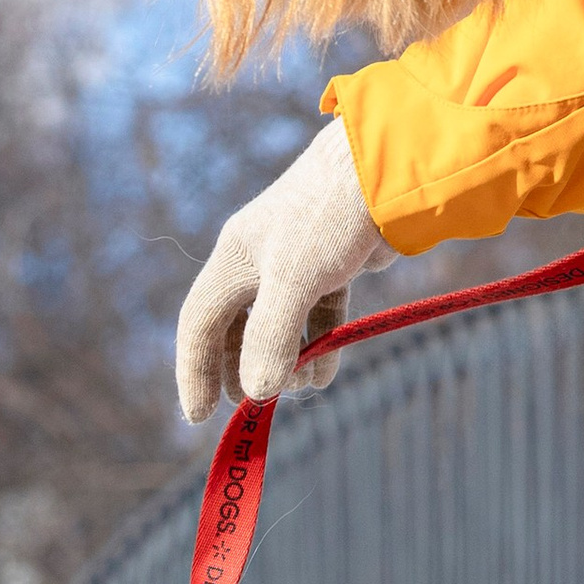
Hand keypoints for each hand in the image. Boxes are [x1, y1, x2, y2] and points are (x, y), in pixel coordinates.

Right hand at [176, 120, 386, 421]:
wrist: (390, 168)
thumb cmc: (330, 215)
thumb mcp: (294, 278)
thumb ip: (272, 336)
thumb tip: (259, 392)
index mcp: (233, 258)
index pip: (199, 323)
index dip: (194, 370)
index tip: (200, 416)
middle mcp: (258, 261)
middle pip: (234, 330)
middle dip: (241, 370)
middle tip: (255, 406)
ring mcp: (296, 264)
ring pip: (277, 327)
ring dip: (286, 362)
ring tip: (301, 385)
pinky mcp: (332, 266)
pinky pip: (315, 317)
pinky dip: (318, 345)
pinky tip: (326, 369)